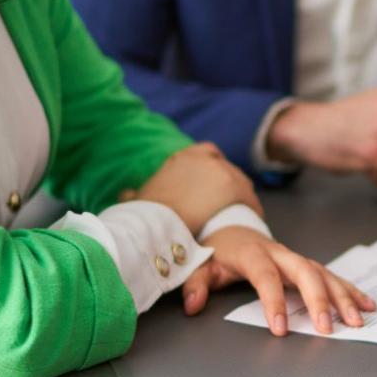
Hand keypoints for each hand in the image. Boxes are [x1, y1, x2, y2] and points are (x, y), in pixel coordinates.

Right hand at [134, 142, 260, 233]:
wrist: (157, 223)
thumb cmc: (146, 214)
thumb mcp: (135, 199)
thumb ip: (133, 194)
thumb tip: (126, 194)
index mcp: (183, 157)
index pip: (206, 154)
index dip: (211, 171)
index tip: (212, 188)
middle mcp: (203, 158)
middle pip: (225, 169)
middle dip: (227, 187)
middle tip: (226, 207)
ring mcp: (221, 170)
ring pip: (240, 182)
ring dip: (240, 198)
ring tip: (238, 217)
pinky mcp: (234, 187)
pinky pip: (249, 199)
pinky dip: (251, 209)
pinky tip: (249, 223)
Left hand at [180, 227, 376, 335]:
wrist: (232, 227)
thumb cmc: (219, 251)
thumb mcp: (201, 265)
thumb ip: (196, 284)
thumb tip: (193, 305)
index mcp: (254, 254)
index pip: (265, 277)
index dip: (273, 302)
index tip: (280, 329)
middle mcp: (280, 254)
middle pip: (305, 272)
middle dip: (319, 300)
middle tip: (327, 328)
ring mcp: (297, 258)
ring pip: (324, 274)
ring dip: (342, 297)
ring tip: (355, 320)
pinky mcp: (307, 264)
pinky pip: (332, 275)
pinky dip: (350, 290)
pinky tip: (366, 304)